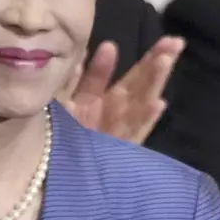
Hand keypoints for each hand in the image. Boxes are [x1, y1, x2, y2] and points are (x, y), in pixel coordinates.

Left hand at [56, 36, 184, 143]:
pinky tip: (159, 104)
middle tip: (173, 42)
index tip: (127, 38)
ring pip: (138, 104)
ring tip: (164, 60)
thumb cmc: (47, 140)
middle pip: (134, 86)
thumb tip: (77, 56)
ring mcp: (114, 133)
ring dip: (151, 82)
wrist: (46, 181)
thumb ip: (68, 83)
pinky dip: (145, 119)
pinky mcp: (119, 150)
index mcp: (88, 103)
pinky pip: (134, 132)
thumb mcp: (55, 106)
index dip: (118, 57)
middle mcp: (105, 115)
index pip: (108, 76)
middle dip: (153, 64)